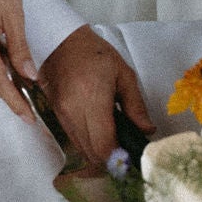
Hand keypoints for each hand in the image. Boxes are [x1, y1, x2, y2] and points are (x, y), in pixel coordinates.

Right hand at [39, 25, 152, 164]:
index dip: (119, 158)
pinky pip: (73, 140)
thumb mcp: (124, 74)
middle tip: (128, 152)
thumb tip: (146, 130)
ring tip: (116, 142)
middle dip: (111, 160)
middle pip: (92, 154)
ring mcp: (61, 115)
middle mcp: (73, 110)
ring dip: (99, 153)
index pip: (103, 145)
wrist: (62, 42)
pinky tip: (100, 134)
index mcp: (92, 97)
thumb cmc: (94, 53)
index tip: (133, 157)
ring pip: (82, 150)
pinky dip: (88, 144)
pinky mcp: (55, 116)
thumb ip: (136, 105)